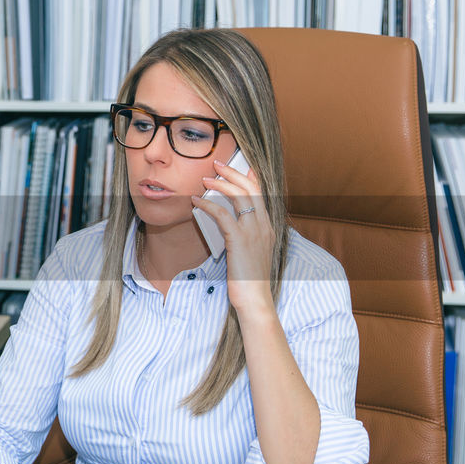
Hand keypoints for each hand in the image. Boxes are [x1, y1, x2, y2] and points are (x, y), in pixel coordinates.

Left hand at [190, 159, 276, 319]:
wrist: (255, 299)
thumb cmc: (249, 279)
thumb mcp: (251, 252)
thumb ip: (245, 235)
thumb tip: (230, 222)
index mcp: (268, 227)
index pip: (263, 193)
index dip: (251, 176)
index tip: (240, 165)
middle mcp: (264, 225)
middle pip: (251, 188)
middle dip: (233, 173)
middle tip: (217, 164)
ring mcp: (254, 231)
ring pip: (239, 196)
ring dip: (220, 184)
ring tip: (205, 179)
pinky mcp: (239, 240)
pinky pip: (222, 215)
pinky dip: (208, 205)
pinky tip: (196, 202)